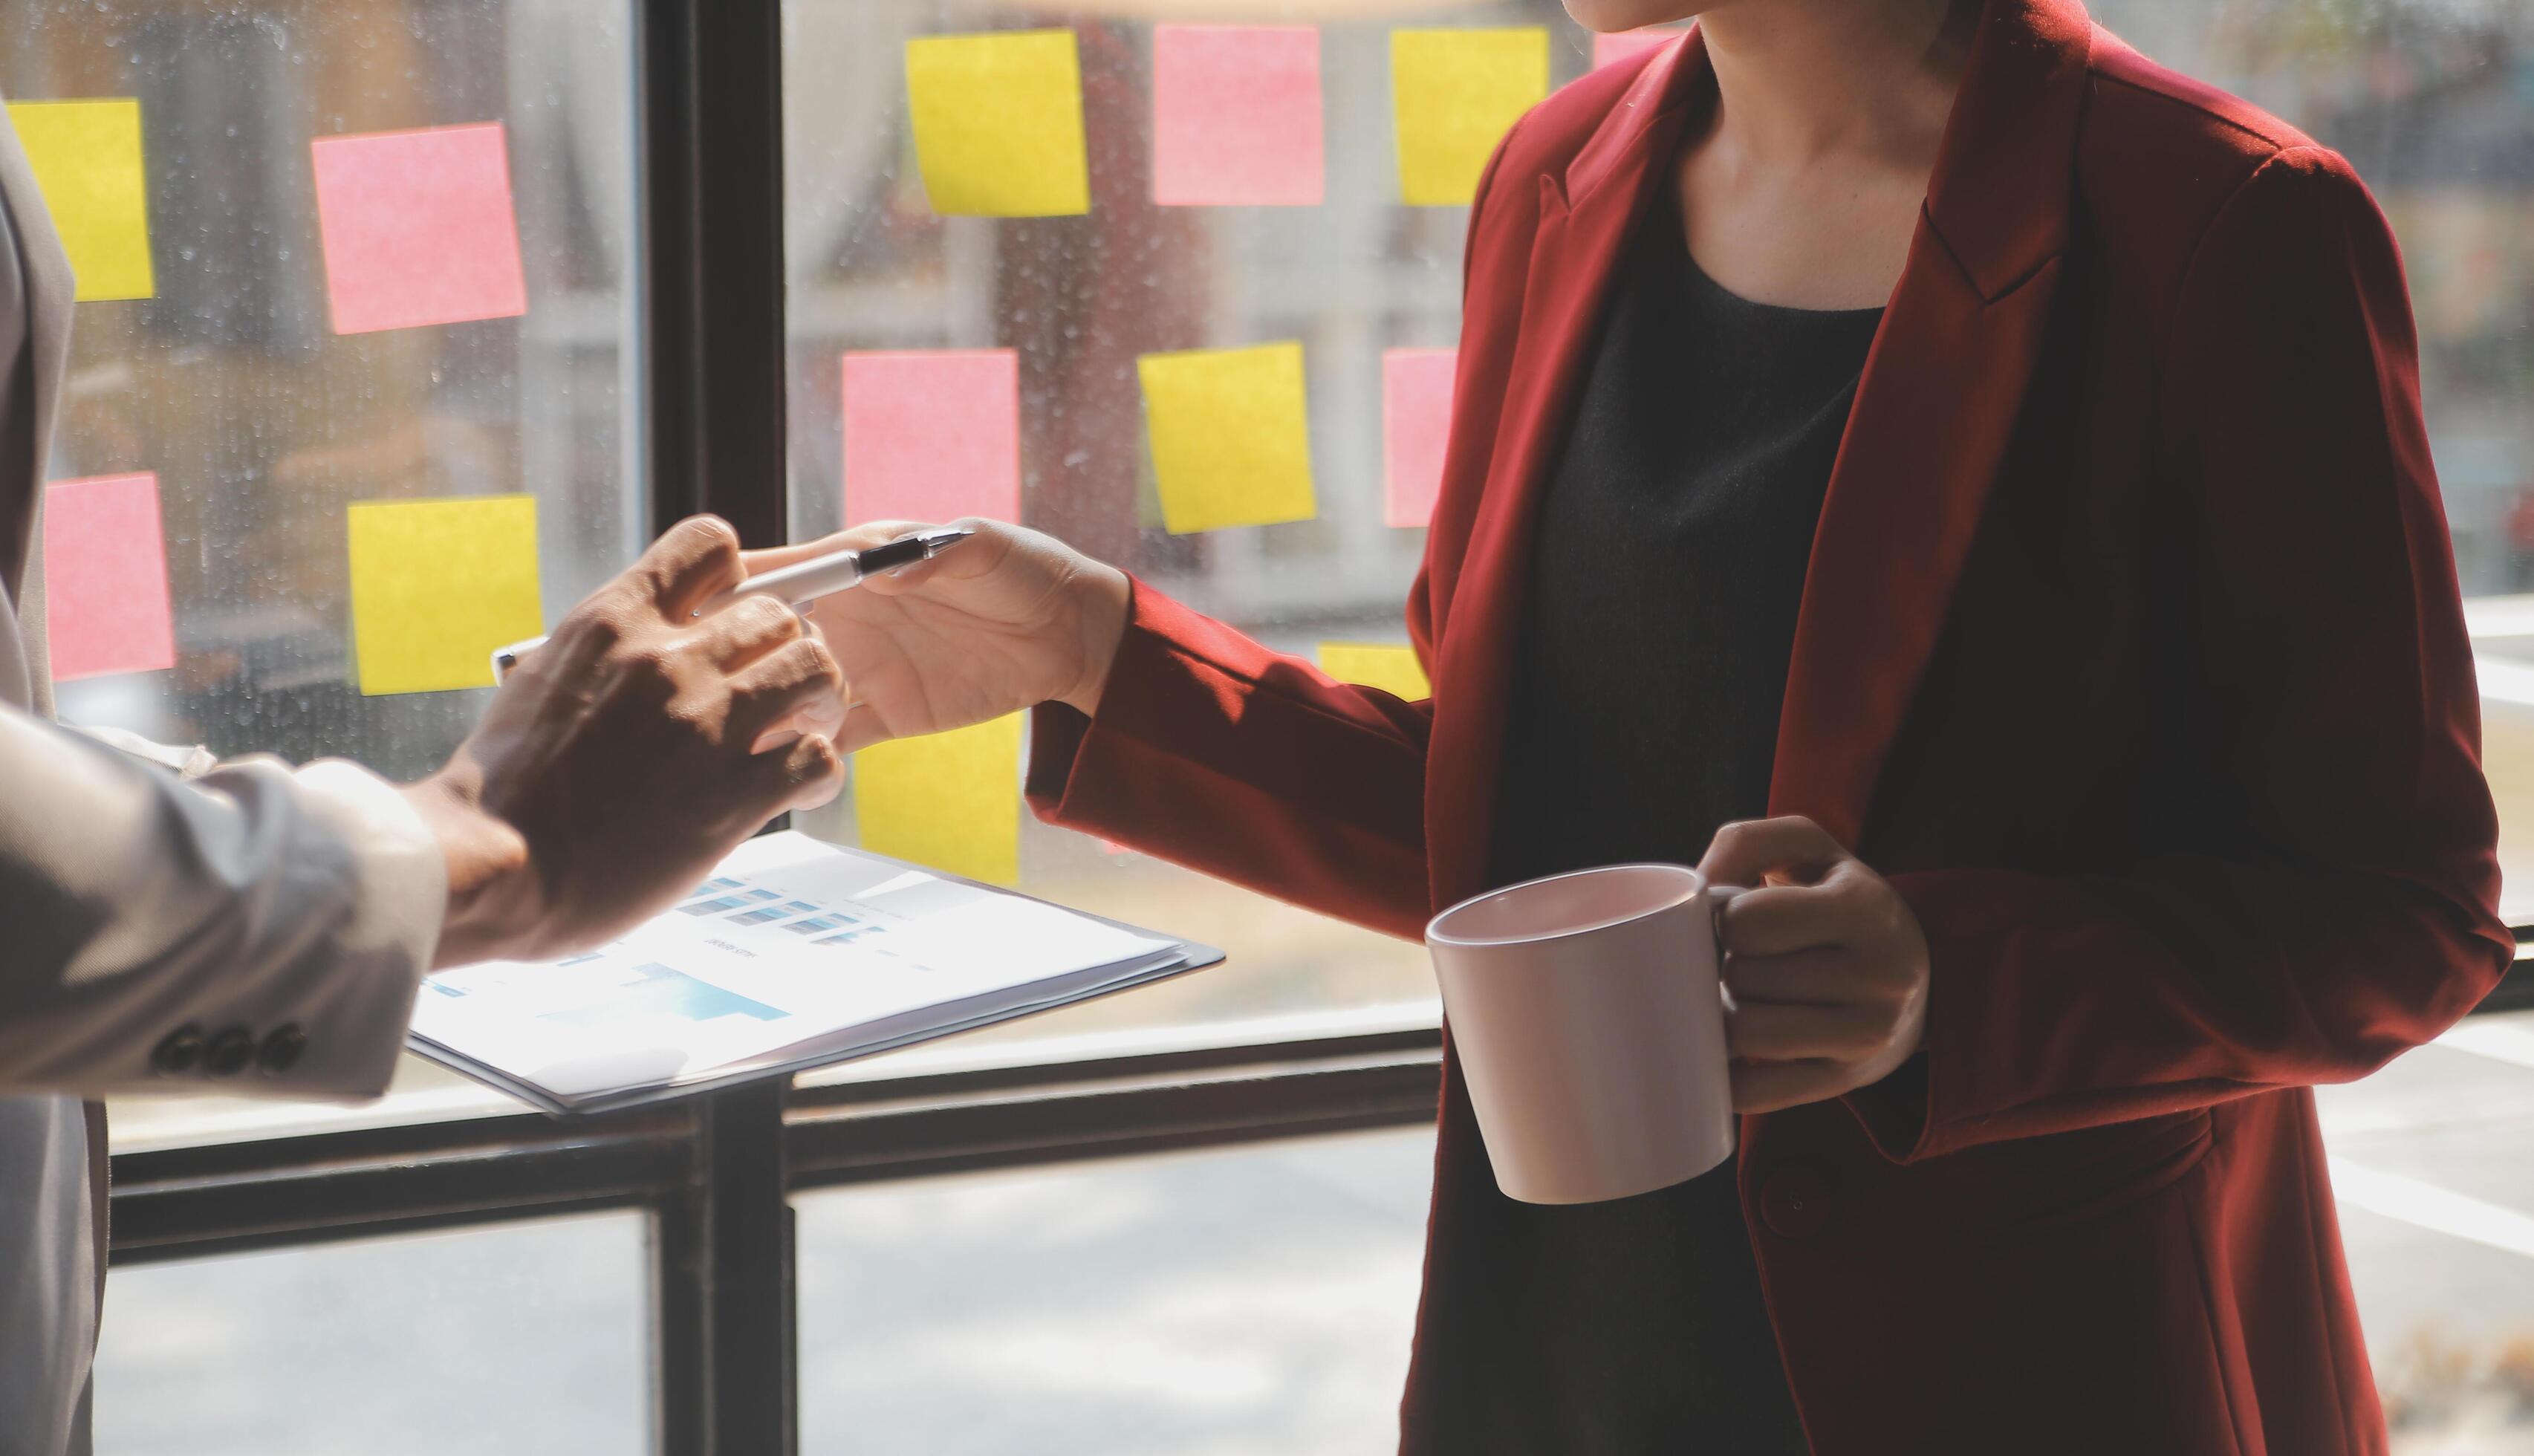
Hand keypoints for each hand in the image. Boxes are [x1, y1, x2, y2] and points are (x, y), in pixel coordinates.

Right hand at [402, 516, 847, 967]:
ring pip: (817, 670)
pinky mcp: (735, 795)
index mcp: (612, 623)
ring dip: (819, 699)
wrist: (492, 866)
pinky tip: (793, 786)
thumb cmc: (504, 789)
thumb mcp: (544, 682)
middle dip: (786, 648)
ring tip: (800, 728)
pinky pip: (821, 757)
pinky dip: (819, 770)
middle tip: (776, 689)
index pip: (708, 545)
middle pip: (779, 613)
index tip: (731, 614)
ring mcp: (706, 726)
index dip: (736, 577)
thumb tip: (642, 643)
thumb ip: (605, 652)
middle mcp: (667, 661)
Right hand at [744, 518, 1130, 752]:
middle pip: (767, 642)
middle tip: (714, 692)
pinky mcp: (888, 714)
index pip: (777, 572)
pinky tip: (786, 769)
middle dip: (736, 664)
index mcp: (855, 567)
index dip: (730, 589)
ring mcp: (862, 669)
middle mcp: (846, 618)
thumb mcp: (981, 548)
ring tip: (734, 739)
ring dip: (763, 715)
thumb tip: (887, 570)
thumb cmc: (1022, 568)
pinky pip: (836, 739)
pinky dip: (810, 754)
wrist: (1070, 633)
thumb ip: (935, 555)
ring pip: (789, 696)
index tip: (692, 613)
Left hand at [1699, 816, 1929, 1112]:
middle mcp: (1877, 976)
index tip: (1738, 921)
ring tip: (1746, 998)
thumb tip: (1694, 889)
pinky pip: (1755, 1093)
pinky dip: (1726, 1078)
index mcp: (1864, 910)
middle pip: (1742, 979)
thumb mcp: (1809, 849)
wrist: (1913, 970)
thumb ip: (1745, 843)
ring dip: (1726, 1017)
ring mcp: (1865, 1037)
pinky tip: (1731, 1053)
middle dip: (1727, 969)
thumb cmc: (1838, 898)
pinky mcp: (1846, 1081)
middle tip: (1747, 963)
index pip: (1748, 922)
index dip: (1725, 920)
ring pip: (1743, 1035)